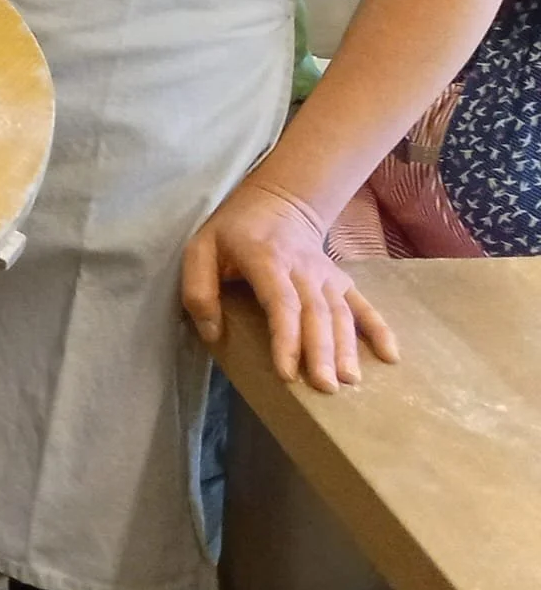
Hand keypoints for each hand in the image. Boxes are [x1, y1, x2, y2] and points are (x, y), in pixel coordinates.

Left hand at [183, 177, 397, 391]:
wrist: (275, 202)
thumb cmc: (231, 232)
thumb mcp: (199, 249)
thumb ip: (198, 290)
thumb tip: (212, 333)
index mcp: (264, 258)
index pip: (280, 302)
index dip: (285, 338)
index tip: (287, 373)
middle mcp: (300, 266)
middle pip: (315, 312)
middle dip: (321, 351)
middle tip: (325, 387)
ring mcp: (324, 273)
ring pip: (340, 311)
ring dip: (347, 347)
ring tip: (350, 381)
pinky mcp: (340, 279)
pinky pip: (362, 304)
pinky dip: (379, 328)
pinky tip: (391, 356)